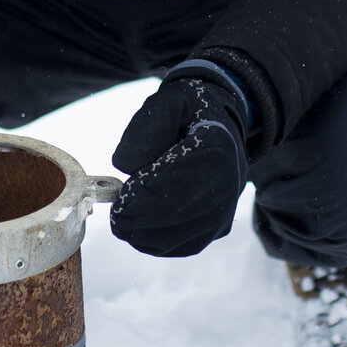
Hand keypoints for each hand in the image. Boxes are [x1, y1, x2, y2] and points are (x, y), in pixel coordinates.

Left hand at [109, 72, 249, 257]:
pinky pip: (187, 245)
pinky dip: (159, 243)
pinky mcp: (219, 227)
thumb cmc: (188, 113)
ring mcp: (226, 208)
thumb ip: (147, 127)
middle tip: (116, 218)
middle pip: (178, 214)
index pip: (176, 181)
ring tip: (124, 223)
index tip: (119, 199)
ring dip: (147, 234)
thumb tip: (126, 166)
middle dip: (141, 219)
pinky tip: (140, 232)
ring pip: (182, 235)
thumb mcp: (168, 102)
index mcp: (216, 148)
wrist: (224, 125)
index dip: (143, 196)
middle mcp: (229, 183)